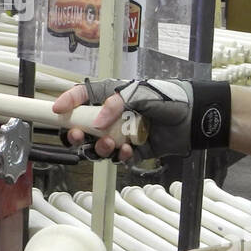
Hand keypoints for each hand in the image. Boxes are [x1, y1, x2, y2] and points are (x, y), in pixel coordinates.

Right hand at [52, 78, 196, 161]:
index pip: (82, 97)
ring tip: (110, 144)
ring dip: (98, 147)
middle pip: (83, 127)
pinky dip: (119, 156)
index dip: (67, 102)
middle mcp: (112, 116)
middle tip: (78, 135)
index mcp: (111, 96)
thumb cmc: (169, 98)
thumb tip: (97, 122)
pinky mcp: (132, 151)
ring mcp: (121, 134)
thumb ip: (116, 104)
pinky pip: (117, 158)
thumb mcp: (140, 93)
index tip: (56, 110)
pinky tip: (128, 150)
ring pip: (97, 146)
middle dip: (76, 134)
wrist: (194, 118)